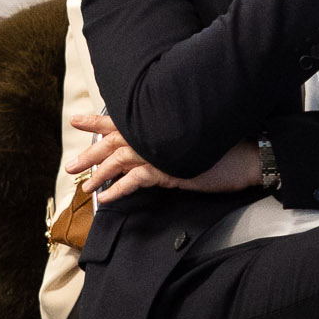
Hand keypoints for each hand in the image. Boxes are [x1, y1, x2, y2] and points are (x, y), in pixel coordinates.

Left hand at [67, 114, 264, 202]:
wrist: (248, 156)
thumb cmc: (224, 146)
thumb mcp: (192, 136)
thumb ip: (168, 137)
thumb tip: (150, 143)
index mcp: (160, 122)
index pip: (122, 120)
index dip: (98, 121)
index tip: (77, 120)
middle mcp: (157, 133)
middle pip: (114, 140)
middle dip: (90, 152)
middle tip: (71, 166)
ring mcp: (161, 151)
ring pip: (120, 159)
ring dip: (99, 173)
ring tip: (84, 185)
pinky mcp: (169, 170)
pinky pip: (136, 179)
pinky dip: (119, 189)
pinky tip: (107, 198)